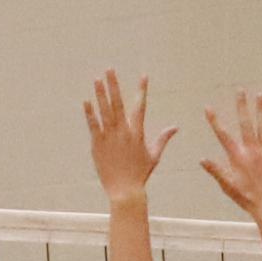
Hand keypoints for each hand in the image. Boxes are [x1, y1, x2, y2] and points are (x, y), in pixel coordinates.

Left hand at [84, 72, 176, 202]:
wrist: (125, 191)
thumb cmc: (140, 175)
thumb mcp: (154, 156)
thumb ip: (163, 139)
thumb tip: (175, 128)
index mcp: (137, 133)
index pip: (140, 106)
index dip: (142, 90)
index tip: (144, 76)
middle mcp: (123, 132)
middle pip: (118, 103)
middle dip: (114, 85)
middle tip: (110, 69)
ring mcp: (110, 138)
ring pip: (105, 111)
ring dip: (101, 94)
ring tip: (97, 79)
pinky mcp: (98, 145)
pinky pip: (93, 125)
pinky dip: (90, 113)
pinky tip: (86, 101)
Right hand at [201, 92, 261, 221]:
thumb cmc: (247, 199)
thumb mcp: (228, 187)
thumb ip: (216, 171)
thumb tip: (202, 160)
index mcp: (238, 158)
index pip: (223, 135)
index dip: (214, 120)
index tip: (208, 107)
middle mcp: (252, 151)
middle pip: (245, 124)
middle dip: (241, 106)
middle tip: (239, 90)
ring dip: (261, 109)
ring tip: (260, 94)